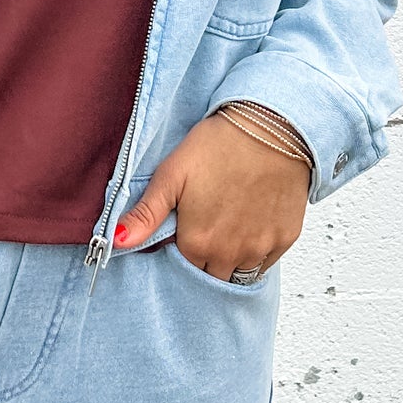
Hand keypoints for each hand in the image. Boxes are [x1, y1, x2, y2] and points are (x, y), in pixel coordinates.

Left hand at [111, 113, 307, 280]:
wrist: (271, 126)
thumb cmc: (219, 145)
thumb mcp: (172, 175)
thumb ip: (145, 215)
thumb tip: (116, 242)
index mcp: (198, 242)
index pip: (183, 268)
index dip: (181, 249)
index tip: (185, 229)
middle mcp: (230, 253)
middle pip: (211, 276)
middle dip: (205, 260)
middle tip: (207, 227)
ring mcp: (261, 248)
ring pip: (240, 274)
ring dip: (231, 260)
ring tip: (228, 226)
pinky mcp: (285, 238)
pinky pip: (266, 262)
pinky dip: (257, 251)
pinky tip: (251, 224)